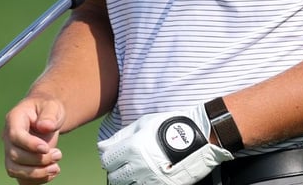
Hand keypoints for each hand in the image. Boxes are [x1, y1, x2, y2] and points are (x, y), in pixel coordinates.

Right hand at [3, 96, 65, 182]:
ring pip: (14, 170)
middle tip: (58, 154)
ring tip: (56, 167)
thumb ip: (49, 115)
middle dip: (38, 160)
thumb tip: (46, 127)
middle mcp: (8, 137)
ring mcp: (11, 152)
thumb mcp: (52, 106)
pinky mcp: (18, 164)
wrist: (46, 117)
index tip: (46, 148)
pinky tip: (52, 172)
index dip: (29, 144)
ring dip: (36, 173)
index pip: (15, 135)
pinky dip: (36, 180)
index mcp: (14, 119)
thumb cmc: (47, 109)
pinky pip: (21, 179)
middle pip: (14, 155)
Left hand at [97, 105, 233, 184]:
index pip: (106, 160)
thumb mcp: (144, 123)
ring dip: (127, 179)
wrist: (200, 137)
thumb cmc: (171, 126)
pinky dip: (140, 183)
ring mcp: (150, 179)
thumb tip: (102, 147)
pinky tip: (145, 176)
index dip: (109, 158)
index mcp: (132, 148)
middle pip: (114, 176)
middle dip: (117, 169)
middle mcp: (138, 166)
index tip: (114, 155)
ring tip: (137, 170)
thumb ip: (121, 136)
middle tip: (126, 163)